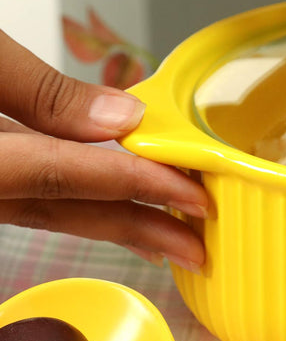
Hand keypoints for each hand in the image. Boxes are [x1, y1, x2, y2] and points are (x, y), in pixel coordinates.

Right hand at [0, 30, 207, 269]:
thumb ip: (41, 91)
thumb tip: (124, 117)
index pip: (64, 176)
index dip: (136, 186)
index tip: (195, 198)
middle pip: (62, 211)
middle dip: (137, 229)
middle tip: (198, 249)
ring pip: (48, 209)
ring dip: (112, 222)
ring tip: (168, 239)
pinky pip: (32, 196)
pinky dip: (77, 201)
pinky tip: (108, 207)